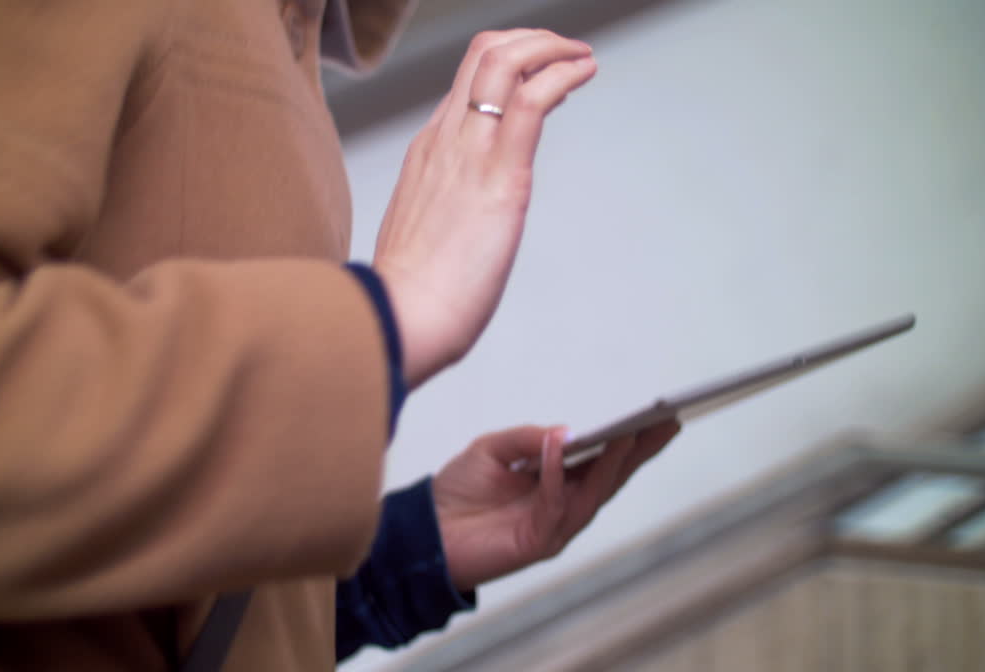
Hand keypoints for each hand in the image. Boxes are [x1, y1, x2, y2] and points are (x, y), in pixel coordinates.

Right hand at [373, 30, 597, 388]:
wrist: (400, 318)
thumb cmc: (411, 295)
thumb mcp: (423, 235)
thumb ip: (442, 216)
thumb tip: (459, 228)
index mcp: (428, 153)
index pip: (465, 81)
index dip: (508, 62)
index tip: (540, 73)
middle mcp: (445, 140)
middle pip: (483, 54)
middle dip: (531, 40)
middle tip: (566, 52)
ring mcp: (469, 153)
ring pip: (504, 62)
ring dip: (552, 48)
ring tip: (582, 58)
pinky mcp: (499, 176)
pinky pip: (532, 102)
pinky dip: (563, 74)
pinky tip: (584, 73)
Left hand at [432, 421, 679, 591]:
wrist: (424, 531)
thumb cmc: (457, 492)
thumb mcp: (492, 450)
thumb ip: (528, 439)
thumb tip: (566, 432)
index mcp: (558, 484)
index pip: (603, 460)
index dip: (631, 440)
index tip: (657, 416)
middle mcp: (564, 506)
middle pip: (612, 477)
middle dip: (640, 450)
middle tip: (665, 423)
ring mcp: (554, 527)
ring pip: (593, 493)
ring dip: (611, 462)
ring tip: (626, 433)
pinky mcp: (537, 542)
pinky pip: (555, 503)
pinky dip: (558, 473)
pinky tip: (561, 446)